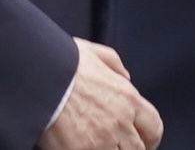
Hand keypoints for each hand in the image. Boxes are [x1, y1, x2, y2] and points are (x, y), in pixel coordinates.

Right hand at [38, 39, 162, 149]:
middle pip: (138, 149)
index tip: (144, 142)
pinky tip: (83, 148)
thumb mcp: (96, 54)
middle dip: (132, 148)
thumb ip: (116, 66)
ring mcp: (101, 141)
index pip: (154, 127)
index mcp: (128, 98)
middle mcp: (120, 122)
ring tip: (101, 146)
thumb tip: (125, 77)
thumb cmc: (65, 63)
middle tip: (120, 146)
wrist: (41, 76)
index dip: (150, 138)